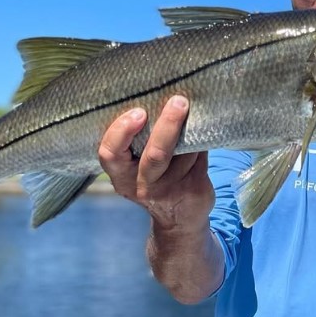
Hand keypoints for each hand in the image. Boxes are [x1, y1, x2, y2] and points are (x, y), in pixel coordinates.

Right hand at [98, 95, 213, 230]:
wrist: (178, 221)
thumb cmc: (155, 179)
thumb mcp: (136, 167)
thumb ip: (141, 140)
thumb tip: (159, 95)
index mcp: (122, 176)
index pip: (110, 153)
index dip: (122, 131)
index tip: (139, 112)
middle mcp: (143, 186)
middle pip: (156, 154)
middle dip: (168, 124)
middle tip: (178, 101)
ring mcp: (171, 191)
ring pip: (185, 151)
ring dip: (190, 130)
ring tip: (191, 111)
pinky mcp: (195, 190)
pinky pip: (201, 157)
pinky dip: (203, 141)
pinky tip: (205, 130)